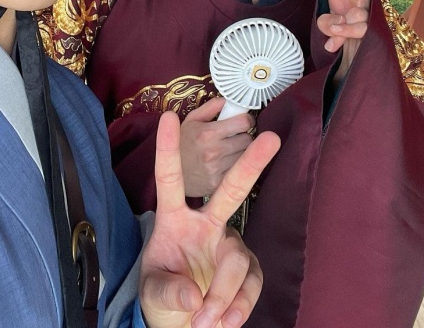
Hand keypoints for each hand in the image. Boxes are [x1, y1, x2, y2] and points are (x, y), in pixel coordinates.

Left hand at [140, 111, 280, 327]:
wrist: (185, 322)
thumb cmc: (163, 294)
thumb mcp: (152, 293)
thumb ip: (167, 292)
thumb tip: (193, 295)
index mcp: (173, 219)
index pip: (170, 179)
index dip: (169, 149)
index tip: (169, 116)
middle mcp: (205, 224)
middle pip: (230, 190)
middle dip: (250, 165)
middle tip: (270, 138)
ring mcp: (229, 244)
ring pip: (236, 260)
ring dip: (222, 295)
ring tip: (204, 322)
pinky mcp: (248, 269)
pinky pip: (250, 284)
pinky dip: (238, 307)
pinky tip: (226, 321)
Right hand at [180, 97, 255, 197]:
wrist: (168, 174)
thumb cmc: (182, 143)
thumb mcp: (191, 120)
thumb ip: (210, 107)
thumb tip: (228, 100)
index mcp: (207, 133)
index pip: (243, 123)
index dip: (246, 120)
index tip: (243, 122)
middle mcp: (213, 152)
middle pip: (247, 140)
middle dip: (243, 136)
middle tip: (234, 136)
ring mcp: (217, 170)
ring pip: (246, 156)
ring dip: (242, 152)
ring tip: (229, 150)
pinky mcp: (219, 184)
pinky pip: (240, 171)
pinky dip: (236, 166)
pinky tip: (226, 163)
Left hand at [312, 0, 386, 82]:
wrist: (358, 60)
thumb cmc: (344, 37)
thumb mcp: (330, 28)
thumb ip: (328, 23)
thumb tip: (337, 25)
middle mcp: (357, 1)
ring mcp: (366, 15)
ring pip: (351, 13)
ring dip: (336, 27)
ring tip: (337, 35)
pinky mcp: (370, 31)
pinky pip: (351, 30)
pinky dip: (340, 38)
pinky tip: (335, 46)